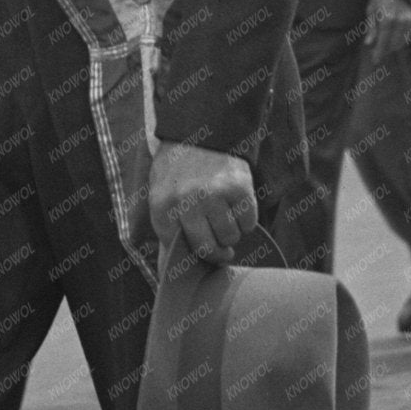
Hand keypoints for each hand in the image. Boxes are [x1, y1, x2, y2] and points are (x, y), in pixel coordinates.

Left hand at [146, 140, 256, 263]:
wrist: (198, 132)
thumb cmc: (178, 172)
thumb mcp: (161, 197)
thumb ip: (167, 234)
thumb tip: (168, 277)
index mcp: (163, 206)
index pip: (179, 251)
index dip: (193, 251)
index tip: (200, 246)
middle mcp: (187, 201)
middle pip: (209, 249)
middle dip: (216, 249)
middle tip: (218, 242)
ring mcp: (214, 194)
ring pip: (231, 237)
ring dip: (230, 231)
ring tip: (222, 214)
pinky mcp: (239, 188)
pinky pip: (248, 223)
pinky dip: (245, 219)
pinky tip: (234, 204)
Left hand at [363, 0, 410, 61]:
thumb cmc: (378, 0)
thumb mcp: (370, 11)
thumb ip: (371, 27)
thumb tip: (368, 43)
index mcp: (386, 16)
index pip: (383, 39)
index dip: (379, 51)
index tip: (375, 60)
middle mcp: (399, 18)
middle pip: (393, 43)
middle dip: (385, 50)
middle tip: (378, 54)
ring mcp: (408, 18)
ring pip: (401, 41)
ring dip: (392, 46)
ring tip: (384, 47)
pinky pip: (407, 35)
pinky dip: (399, 40)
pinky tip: (392, 40)